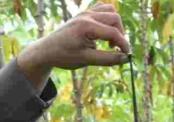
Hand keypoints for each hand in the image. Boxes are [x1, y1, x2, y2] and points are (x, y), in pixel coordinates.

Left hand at [17, 3, 131, 87]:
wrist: (46, 50)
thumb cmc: (64, 56)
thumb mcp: (86, 60)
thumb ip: (108, 59)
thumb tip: (126, 59)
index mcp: (86, 26)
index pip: (113, 32)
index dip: (124, 44)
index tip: (127, 56)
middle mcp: (86, 16)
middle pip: (114, 18)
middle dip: (120, 34)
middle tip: (116, 49)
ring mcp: (84, 13)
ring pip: (109, 10)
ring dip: (114, 25)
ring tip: (109, 41)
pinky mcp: (83, 14)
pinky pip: (101, 9)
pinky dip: (107, 19)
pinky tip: (103, 33)